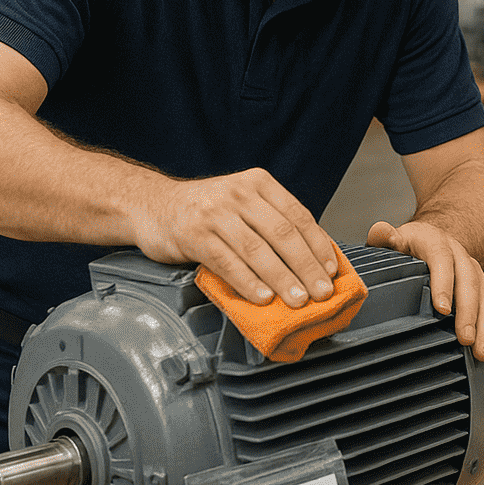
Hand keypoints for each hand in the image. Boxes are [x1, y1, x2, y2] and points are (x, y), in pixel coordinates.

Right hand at [134, 168, 338, 308]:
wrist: (152, 204)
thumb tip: (313, 259)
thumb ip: (273, 222)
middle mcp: (239, 194)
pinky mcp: (193, 235)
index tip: (331, 271)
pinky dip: (248, 283)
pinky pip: (227, 262)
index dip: (319, 246)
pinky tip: (262, 298)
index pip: (299, 217)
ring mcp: (215, 213)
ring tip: (298, 300)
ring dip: (282, 279)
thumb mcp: (244, 204)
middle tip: (321, 293)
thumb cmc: (207, 210)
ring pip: (257, 251)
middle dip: (306, 267)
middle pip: (283, 234)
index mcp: (260, 183)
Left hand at [368, 219, 483, 360]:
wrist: (437, 239)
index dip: (443, 283)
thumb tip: (382, 232)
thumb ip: (385, 236)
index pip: (442, 259)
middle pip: (469, 282)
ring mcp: (474, 273)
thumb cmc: (410, 246)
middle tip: (464, 338)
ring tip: (481, 352)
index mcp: (436, 242)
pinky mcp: (482, 289)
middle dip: (469, 312)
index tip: (441, 309)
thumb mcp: (396, 238)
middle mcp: (460, 256)